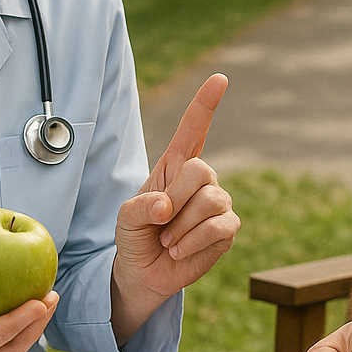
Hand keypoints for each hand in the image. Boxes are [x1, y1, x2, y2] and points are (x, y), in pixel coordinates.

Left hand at [112, 74, 238, 306]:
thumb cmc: (136, 236)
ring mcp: (217, 203)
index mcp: (175, 165)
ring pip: (210, 201)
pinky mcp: (227, 229)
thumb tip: (166, 207)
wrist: (145, 272)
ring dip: (181, 227)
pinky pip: (218, 228)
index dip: (206, 103)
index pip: (194, 128)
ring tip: (168, 240)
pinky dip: (193, 242)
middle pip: (201, 170)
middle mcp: (201, 179)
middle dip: (176, 198)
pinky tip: (179, 250)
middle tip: (160, 221)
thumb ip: (139, 207)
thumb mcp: (125, 217)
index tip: (220, 79)